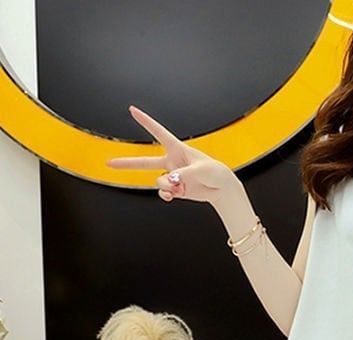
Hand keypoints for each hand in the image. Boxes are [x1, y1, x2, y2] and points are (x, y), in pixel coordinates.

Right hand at [106, 106, 234, 203]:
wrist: (223, 189)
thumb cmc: (216, 172)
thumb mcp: (201, 169)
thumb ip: (182, 174)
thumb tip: (168, 181)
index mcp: (178, 149)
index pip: (159, 132)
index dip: (145, 121)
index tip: (132, 110)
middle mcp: (172, 162)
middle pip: (145, 161)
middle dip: (127, 163)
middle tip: (109, 163)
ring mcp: (173, 176)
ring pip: (158, 180)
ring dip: (165, 185)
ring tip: (176, 186)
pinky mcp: (177, 189)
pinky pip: (164, 192)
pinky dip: (165, 195)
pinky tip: (171, 196)